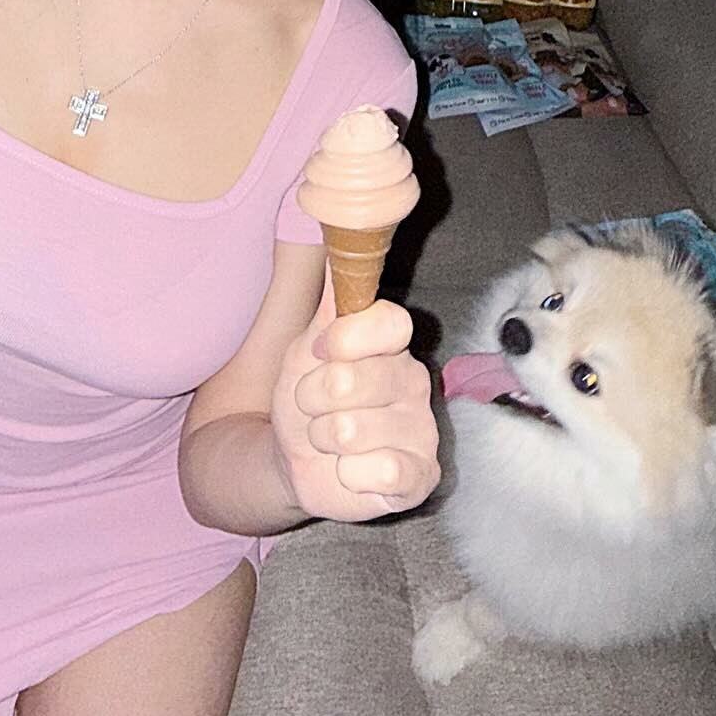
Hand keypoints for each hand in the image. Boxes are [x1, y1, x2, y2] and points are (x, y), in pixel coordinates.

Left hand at [270, 270, 439, 522]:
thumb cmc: (305, 401)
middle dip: (311, 398)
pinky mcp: (421, 476)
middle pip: (352, 379)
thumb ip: (329, 307)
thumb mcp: (304, 350)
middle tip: (315, 408)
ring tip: (330, 440)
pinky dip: (348, 475)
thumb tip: (337, 239)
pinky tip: (351, 471)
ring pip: (352, 429)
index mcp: (391, 345)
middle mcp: (413, 381)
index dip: (345, 339)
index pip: (390, 322)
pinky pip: (381, 472)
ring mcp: (421, 430)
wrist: (294, 461)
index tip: (321, 351)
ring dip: (323, 439)